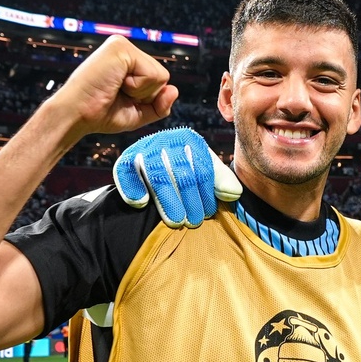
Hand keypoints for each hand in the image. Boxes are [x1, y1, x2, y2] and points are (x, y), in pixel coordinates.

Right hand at [51, 34, 178, 137]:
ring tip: (115, 88)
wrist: (77, 115)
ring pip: (160, 76)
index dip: (146, 98)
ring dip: (140, 91)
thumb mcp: (138, 113)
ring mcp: (123, 45)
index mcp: (128, 61)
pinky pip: (152, 74)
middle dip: (145, 95)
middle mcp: (126, 49)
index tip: (120, 98)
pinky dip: (137, 87)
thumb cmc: (101, 114)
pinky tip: (116, 82)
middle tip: (117, 94)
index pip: (158, 81)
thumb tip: (174, 90)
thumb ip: (159, 105)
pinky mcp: (121, 47)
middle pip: (162, 77)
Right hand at [113, 127, 241, 227]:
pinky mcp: (127, 157)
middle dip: (189, 200)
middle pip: (181, 173)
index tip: (209, 213)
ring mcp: (146, 147)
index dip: (206, 192)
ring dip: (167, 200)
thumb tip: (234, 194)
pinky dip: (132, 187)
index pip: (202, 168)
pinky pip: (125, 171)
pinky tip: (142, 204)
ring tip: (176, 221)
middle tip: (194, 221)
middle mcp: (167, 140)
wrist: (159, 160)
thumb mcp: (207, 170)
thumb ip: (222, 181)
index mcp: (190, 140)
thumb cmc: (188, 168)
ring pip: (157, 175)